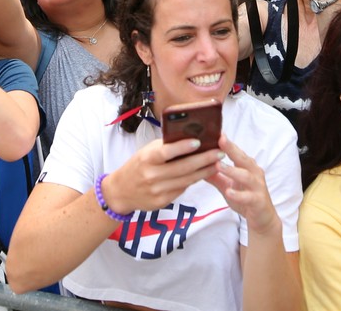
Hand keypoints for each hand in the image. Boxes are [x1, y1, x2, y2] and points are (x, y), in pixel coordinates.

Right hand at [101, 138, 222, 213]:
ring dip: (204, 171)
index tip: (198, 142)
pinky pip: (182, 189)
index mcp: (146, 159)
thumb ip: (164, 148)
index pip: (166, 152)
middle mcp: (151, 175)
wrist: (121, 191)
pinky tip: (203, 174)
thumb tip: (189, 139)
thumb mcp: (146, 152)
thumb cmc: (138, 166)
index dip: (182, 147)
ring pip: (186, 180)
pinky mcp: (162, 202)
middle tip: (219, 153)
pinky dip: (193, 181)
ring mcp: (157, 190)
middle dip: (204, 160)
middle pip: (183, 168)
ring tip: (217, 163)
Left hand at [205, 135, 280, 233]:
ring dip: (232, 170)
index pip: (236, 152)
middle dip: (231, 149)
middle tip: (220, 140)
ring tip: (218, 166)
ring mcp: (258, 187)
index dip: (227, 143)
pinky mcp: (258, 201)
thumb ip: (214, 175)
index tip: (217, 132)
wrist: (262, 218)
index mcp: (247, 167)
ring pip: (246, 176)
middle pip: (243, 159)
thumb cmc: (245, 198)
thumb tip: (197, 164)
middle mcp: (254, 173)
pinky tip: (229, 192)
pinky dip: (238, 194)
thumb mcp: (227, 185)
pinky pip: (248, 197)